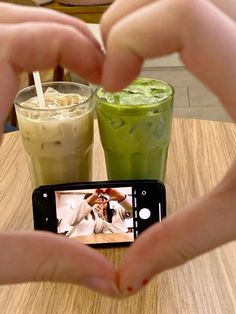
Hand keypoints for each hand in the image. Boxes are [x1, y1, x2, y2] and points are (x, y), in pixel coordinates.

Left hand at [0, 3, 115, 296]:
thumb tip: (106, 275)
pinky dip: (15, 52)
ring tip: (73, 62)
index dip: (68, 43)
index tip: (104, 74)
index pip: (12, 41)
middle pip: (4, 21)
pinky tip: (32, 77)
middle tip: (96, 64)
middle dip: (60, 33)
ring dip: (37, 36)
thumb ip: (44, 256)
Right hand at [100, 0, 235, 295]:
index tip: (114, 82)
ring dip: (146, 13)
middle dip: (126, 22)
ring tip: (131, 52)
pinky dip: (170, 15)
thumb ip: (181, 238)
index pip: (182, 16)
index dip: (130, 39)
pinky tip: (164, 44)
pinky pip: (209, 2)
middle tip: (115, 67)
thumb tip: (129, 273)